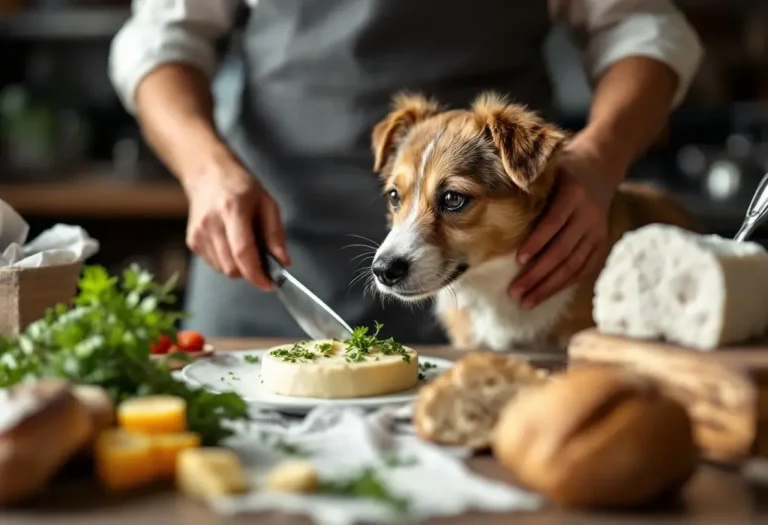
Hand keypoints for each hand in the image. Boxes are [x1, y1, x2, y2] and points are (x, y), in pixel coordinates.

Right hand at [184, 149, 289, 290]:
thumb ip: (275, 234)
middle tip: (262, 261)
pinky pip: (214, 264)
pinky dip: (227, 262)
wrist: (207, 174)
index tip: (269, 284)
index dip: (256, 273)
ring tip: (246, 246)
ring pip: (223, 270)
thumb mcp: (267, 203)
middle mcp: (211, 223)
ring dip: (239, 268)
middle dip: (250, 272)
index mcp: (232, 209)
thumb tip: (283, 261)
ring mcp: (198, 233)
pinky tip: (231, 244)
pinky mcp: (192, 241)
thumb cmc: (240, 186)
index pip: (243, 252)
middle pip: (232, 266)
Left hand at [508, 139, 619, 308]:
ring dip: (548, 286)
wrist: (599, 167)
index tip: (518, 261)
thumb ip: (528, 189)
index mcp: (573, 194)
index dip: (537, 242)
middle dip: (537, 274)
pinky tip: (545, 295)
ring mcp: (597, 231)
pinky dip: (564, 284)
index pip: (554, 222)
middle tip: (514, 292)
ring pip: (573, 265)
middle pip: (562, 250)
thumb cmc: (560, 171)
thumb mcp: (547, 172)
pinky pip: (583, 269)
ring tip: (525, 302)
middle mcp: (588, 215)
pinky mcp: (601, 243)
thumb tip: (493, 211)